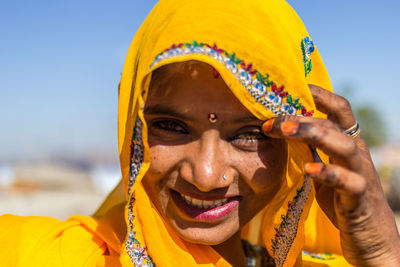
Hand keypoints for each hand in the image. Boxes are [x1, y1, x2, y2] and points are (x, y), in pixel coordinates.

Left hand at [262, 84, 399, 265]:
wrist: (370, 236)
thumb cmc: (342, 198)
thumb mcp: (324, 168)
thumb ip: (310, 149)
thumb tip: (281, 129)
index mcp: (347, 143)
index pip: (338, 109)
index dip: (319, 94)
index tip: (294, 85)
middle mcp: (356, 153)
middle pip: (332, 124)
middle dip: (300, 117)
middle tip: (271, 119)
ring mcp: (360, 174)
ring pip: (343, 145)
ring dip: (313, 134)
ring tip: (286, 130)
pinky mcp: (359, 198)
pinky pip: (348, 182)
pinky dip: (329, 173)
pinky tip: (310, 169)